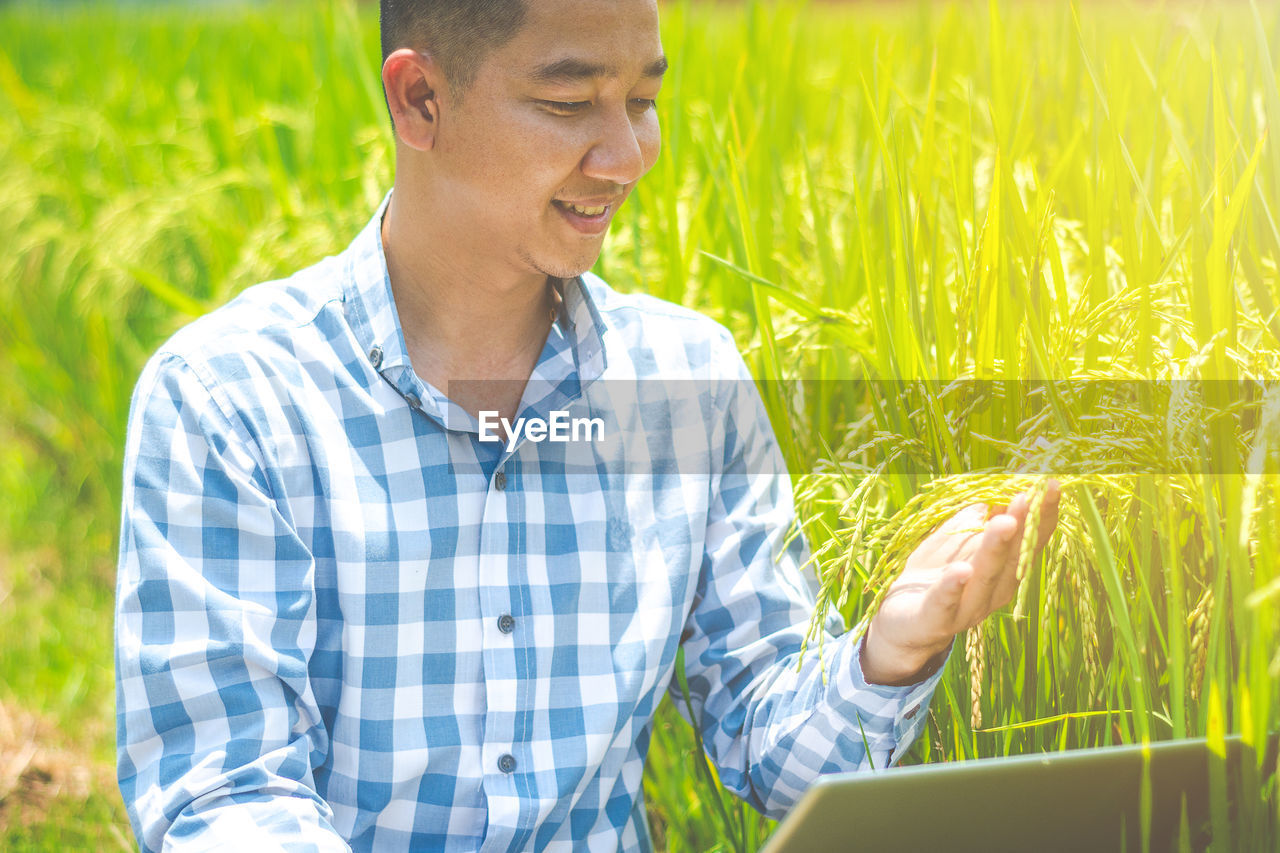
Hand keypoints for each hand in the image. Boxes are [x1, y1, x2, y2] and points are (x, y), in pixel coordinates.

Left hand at [860, 480, 1061, 684]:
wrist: (903, 624)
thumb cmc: (935, 574)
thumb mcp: (956, 539)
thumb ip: (978, 517)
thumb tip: (1000, 484)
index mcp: (1004, 571)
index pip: (1029, 540)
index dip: (1042, 514)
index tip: (1051, 484)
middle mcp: (994, 591)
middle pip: (1013, 558)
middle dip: (1023, 526)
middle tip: (1028, 496)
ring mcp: (967, 608)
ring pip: (985, 577)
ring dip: (995, 549)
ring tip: (1003, 522)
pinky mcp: (936, 619)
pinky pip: (946, 603)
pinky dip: (953, 586)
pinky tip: (960, 570)